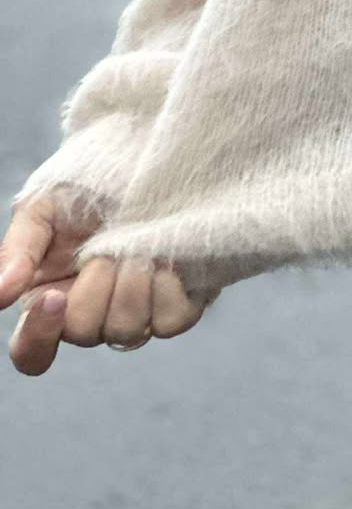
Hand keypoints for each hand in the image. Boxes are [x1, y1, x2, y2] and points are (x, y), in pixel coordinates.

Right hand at [1, 195, 214, 376]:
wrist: (144, 156)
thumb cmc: (87, 186)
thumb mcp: (42, 207)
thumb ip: (18, 249)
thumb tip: (1, 295)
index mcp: (50, 300)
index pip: (31, 351)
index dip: (38, 336)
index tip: (53, 297)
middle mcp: (93, 315)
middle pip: (84, 333)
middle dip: (96, 285)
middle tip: (105, 246)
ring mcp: (136, 314)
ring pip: (127, 331)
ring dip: (132, 282)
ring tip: (137, 248)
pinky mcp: (177, 305)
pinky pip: (172, 321)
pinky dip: (167, 288)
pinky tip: (164, 260)